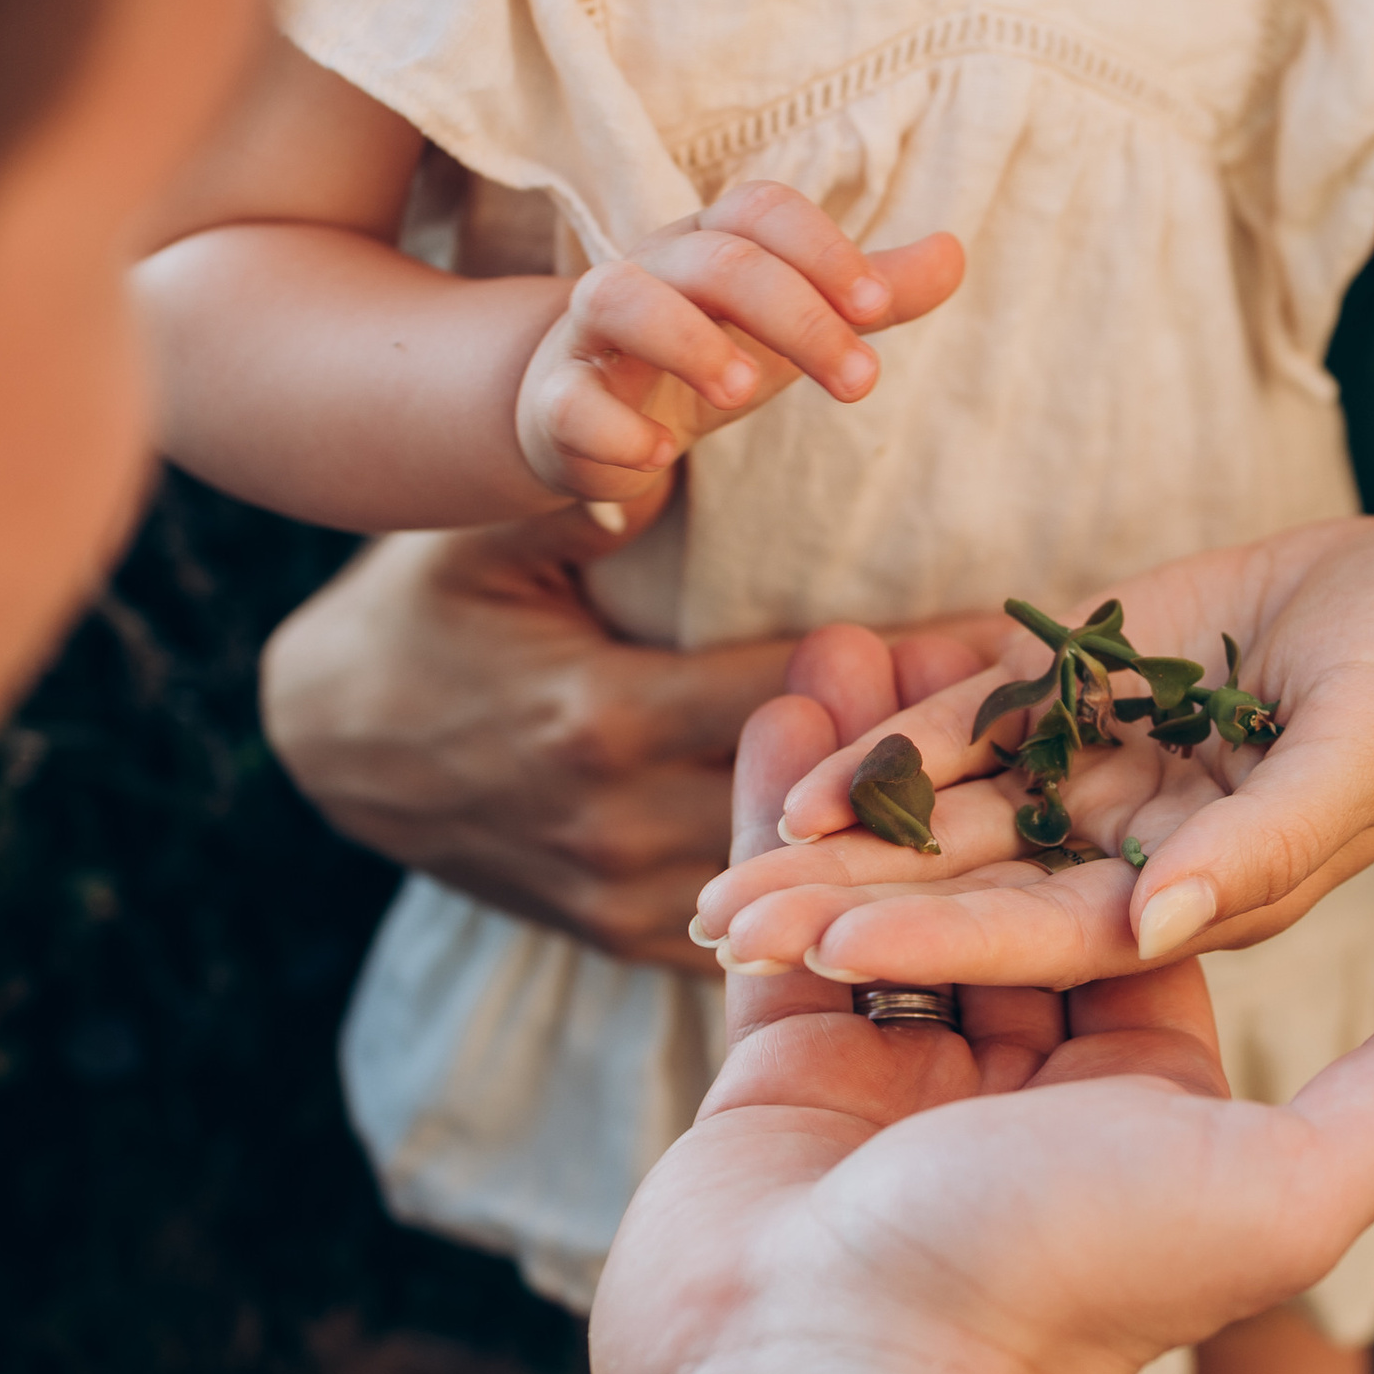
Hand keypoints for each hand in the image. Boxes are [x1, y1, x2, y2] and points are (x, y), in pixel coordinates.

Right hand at [258, 500, 992, 971]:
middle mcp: (620, 828)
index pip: (789, 696)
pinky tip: (936, 860)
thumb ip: (585, 490)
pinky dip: (843, 893)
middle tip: (1044, 715)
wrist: (329, 748)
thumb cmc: (420, 616)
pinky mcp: (624, 938)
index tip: (1000, 640)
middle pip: (818, 798)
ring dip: (906, 830)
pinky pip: (760, 929)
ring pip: (804, 874)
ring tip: (1018, 784)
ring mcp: (622, 898)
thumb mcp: (486, 537)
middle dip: (934, 754)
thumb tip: (659, 436)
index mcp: (600, 725)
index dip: (900, 670)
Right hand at [513, 181, 963, 507]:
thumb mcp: (796, 322)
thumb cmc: (708, 351)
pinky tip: (661, 457)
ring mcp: (591, 333)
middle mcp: (650, 269)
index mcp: (711, 241)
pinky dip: (614, 427)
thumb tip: (954, 253)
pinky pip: (569, 400)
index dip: (821, 246)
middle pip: (716, 257)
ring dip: (689, 341)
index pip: (761, 208)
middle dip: (796, 313)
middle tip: (858, 380)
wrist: (592, 413)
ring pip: (620, 298)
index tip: (878, 304)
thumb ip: (872, 292)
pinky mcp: (556, 401)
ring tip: (749, 391)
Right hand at [592, 654, 1373, 1373]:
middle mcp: (1020, 1090)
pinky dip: (778, 816)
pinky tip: (789, 708)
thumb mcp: (1281, 1184)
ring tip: (854, 639)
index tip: (1114, 679)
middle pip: (1005, 887)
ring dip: (871, 773)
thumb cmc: (1062, 1286)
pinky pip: (786, 922)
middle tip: (955, 636)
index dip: (1121, 794)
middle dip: (977, 770)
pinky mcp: (776, 1080)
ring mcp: (893, 1082)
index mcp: (1142, 1100)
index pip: (1140, 911)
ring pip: (888, 888)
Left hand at [688, 522, 1373, 993]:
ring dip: (844, 850)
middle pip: (974, 899)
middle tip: (720, 933)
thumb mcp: (1360, 758)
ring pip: (952, 828)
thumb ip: (1266, 844)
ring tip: (726, 878)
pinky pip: (968, 735)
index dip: (943, 946)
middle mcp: (1133, 862)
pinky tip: (802, 779)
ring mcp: (1096, 788)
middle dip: (850, 915)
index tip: (829, 956)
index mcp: (1201, 903)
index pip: (1053, 939)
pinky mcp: (1076, 707)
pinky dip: (892, 753)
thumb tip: (1161, 919)